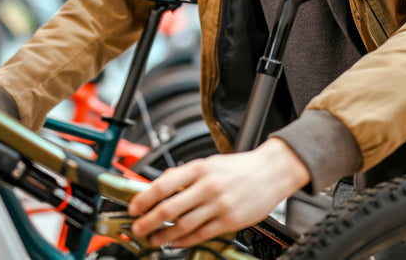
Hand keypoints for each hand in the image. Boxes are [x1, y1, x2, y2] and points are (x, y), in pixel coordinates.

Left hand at [128, 138, 308, 247]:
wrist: (272, 172)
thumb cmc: (240, 167)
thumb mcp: (209, 162)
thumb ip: (184, 174)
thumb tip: (160, 184)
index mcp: (199, 169)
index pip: (163, 184)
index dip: (144, 198)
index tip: (134, 207)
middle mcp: (207, 187)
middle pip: (170, 208)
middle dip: (149, 221)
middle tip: (138, 227)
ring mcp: (219, 206)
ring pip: (183, 226)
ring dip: (164, 235)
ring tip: (154, 239)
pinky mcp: (229, 221)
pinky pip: (201, 234)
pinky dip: (184, 241)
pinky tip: (175, 242)